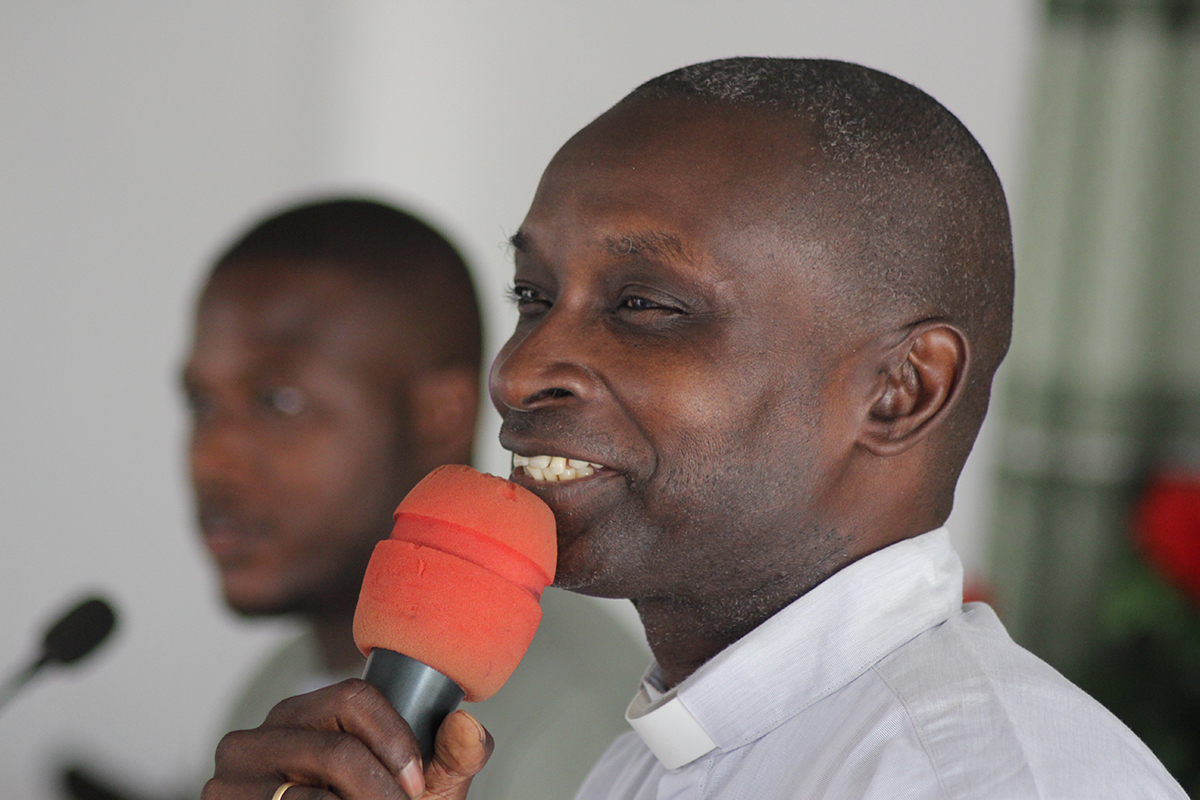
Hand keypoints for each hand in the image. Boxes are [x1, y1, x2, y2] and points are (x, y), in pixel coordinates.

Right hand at [202, 679, 492, 799]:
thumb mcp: (421, 792)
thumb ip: (452, 759)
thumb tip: (469, 725)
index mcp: (300, 715)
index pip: (353, 697)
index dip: (396, 741)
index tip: (417, 785)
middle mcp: (255, 738)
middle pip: (337, 751)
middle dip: (381, 793)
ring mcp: (228, 781)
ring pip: (312, 797)